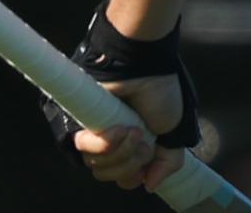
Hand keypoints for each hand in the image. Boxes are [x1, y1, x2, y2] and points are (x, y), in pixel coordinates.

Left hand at [72, 73, 189, 191]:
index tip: (149, 156)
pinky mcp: (76, 124)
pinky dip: (105, 143)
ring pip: (97, 167)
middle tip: (143, 139)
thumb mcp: (174, 130)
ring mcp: (92, 133)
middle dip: (131, 162)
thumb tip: (150, 185)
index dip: (136, 173)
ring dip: (121, 151)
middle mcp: (109, 141)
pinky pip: (85, 150)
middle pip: (109, 175)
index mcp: (130, 143)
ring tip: (133, 129)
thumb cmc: (161, 90)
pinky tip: (119, 128)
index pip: (124, 176)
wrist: (146, 67)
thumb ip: (168, 161)